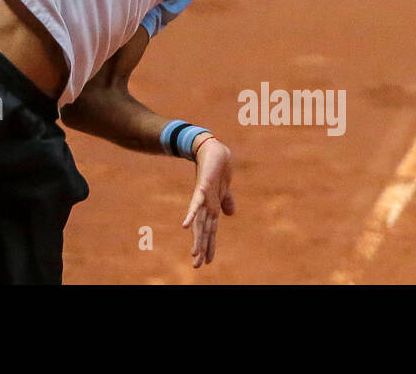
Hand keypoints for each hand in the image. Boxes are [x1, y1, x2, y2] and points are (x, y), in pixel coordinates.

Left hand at [181, 135, 234, 268]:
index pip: (210, 230)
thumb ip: (226, 202)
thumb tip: (230, 215)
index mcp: (212, 207)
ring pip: (200, 222)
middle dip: (201, 248)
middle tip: (196, 266)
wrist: (213, 148)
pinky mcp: (202, 186)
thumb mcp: (225, 189)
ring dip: (197, 238)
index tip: (206, 262)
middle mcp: (206, 205)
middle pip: (203, 231)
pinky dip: (191, 214)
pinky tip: (184, 226)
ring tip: (193, 254)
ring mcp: (203, 196)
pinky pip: (196, 203)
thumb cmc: (217, 168)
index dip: (209, 246)